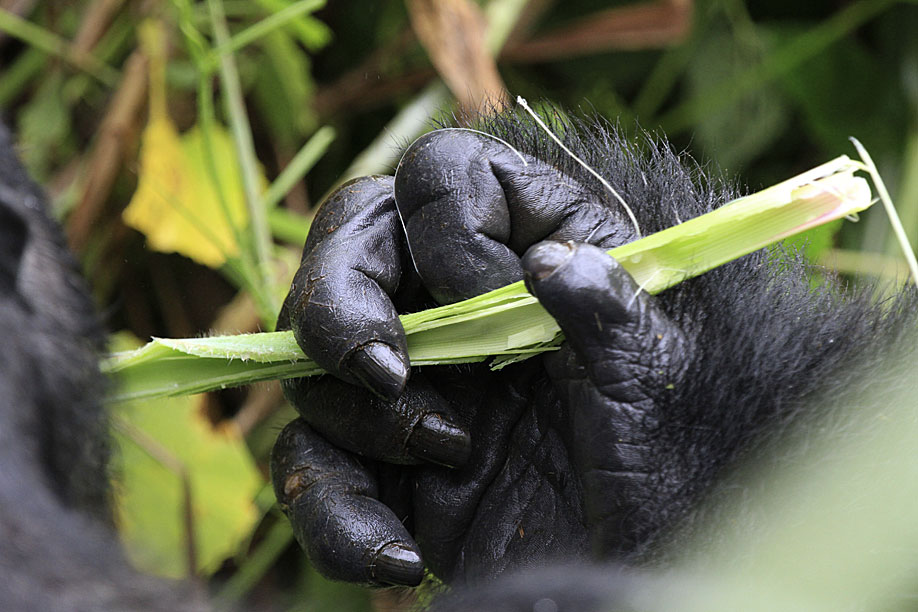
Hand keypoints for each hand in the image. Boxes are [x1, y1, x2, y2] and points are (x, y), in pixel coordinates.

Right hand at [271, 129, 688, 585]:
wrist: (647, 574)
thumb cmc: (675, 469)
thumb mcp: (657, 384)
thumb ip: (609, 313)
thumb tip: (552, 262)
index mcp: (531, 246)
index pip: (443, 177)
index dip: (445, 231)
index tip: (489, 304)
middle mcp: (456, 300)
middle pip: (348, 246)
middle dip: (342, 308)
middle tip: (383, 370)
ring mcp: (416, 379)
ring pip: (316, 359)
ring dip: (357, 416)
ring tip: (452, 456)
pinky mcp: (384, 460)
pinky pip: (314, 464)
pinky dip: (333, 513)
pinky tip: (401, 556)